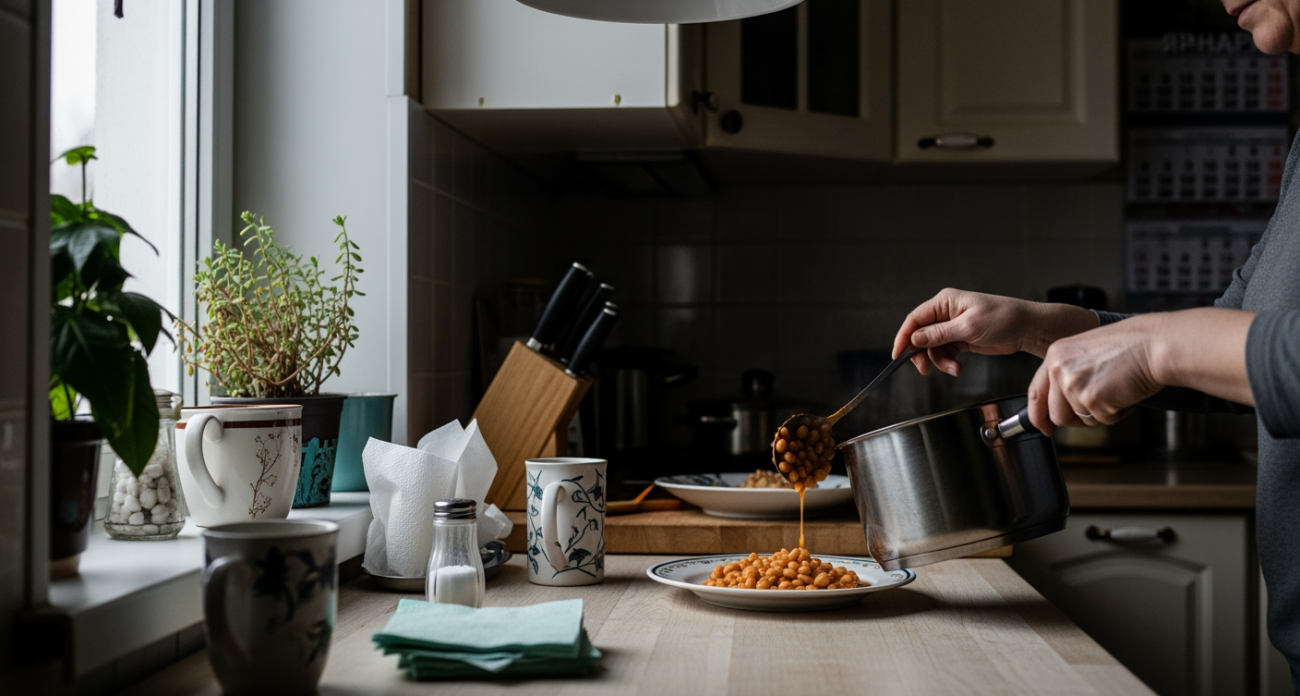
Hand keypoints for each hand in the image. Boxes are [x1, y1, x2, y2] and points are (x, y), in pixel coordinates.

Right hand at [892, 289, 1096, 376]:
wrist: (1028, 328)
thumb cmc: (1003, 319)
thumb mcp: (968, 327)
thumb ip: (939, 334)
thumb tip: (914, 339)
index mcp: (945, 302)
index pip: (915, 319)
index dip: (904, 337)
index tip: (897, 355)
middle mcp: (946, 312)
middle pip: (921, 335)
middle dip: (923, 354)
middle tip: (924, 370)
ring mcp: (954, 326)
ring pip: (934, 347)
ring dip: (940, 361)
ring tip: (954, 369)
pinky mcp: (962, 338)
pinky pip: (946, 352)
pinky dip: (949, 362)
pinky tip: (958, 368)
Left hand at [1027, 308, 1254, 433]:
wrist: (1156, 344)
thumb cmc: (1131, 346)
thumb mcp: (1087, 352)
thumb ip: (1069, 373)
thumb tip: (1060, 405)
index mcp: (1055, 354)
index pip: (1036, 392)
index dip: (1038, 415)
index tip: (1043, 427)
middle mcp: (1059, 369)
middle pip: (1057, 414)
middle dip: (1078, 419)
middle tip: (1101, 405)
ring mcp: (1073, 384)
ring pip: (1081, 420)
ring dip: (1101, 413)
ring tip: (1117, 388)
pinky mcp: (1092, 399)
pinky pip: (1103, 420)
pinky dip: (1118, 412)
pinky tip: (1126, 391)